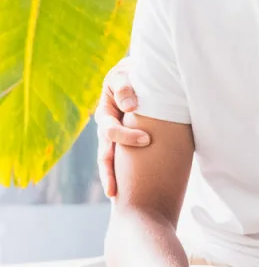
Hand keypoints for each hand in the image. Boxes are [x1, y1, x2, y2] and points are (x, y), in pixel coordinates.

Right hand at [95, 58, 145, 197]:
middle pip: (105, 150)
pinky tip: (121, 191)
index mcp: (107, 109)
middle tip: (121, 182)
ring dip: (109, 175)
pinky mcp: (122, 141)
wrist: (142, 73)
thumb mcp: (127, 74)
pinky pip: (118, 159)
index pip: (110, 129)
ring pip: (107, 158)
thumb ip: (125, 87)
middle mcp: (107, 124)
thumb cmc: (136, 72)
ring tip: (113, 194)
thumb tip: (131, 107)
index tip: (146, 141)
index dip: (125, 137)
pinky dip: (119, 174)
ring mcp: (112, 134)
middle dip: (111, 167)